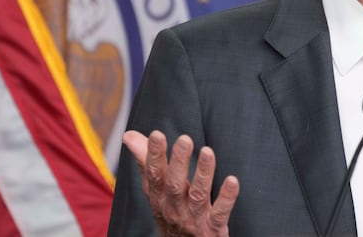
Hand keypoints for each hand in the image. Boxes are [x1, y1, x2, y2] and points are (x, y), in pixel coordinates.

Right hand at [123, 130, 239, 235]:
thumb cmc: (171, 212)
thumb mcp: (156, 190)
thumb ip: (147, 162)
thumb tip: (130, 136)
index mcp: (160, 197)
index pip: (154, 174)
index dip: (153, 155)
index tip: (156, 134)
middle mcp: (174, 207)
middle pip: (174, 184)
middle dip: (178, 162)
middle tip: (184, 139)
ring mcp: (193, 218)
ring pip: (197, 195)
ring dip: (203, 173)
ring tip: (208, 152)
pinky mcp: (212, 228)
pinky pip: (220, 213)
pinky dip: (226, 198)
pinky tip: (232, 181)